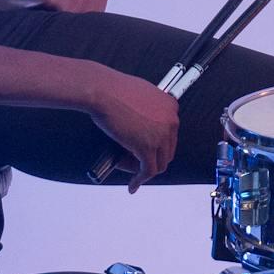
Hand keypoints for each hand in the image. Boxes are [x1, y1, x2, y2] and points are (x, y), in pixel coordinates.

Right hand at [87, 71, 179, 186]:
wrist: (102, 90)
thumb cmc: (114, 90)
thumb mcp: (141, 96)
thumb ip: (149, 110)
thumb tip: (144, 126)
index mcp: (170, 107)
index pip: (169, 135)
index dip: (156, 146)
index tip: (145, 152)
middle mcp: (171, 120)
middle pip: (166, 151)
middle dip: (150, 158)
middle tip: (132, 160)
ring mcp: (161, 135)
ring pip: (158, 163)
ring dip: (143, 169)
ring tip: (126, 166)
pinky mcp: (147, 147)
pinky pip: (148, 170)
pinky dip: (140, 180)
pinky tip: (133, 184)